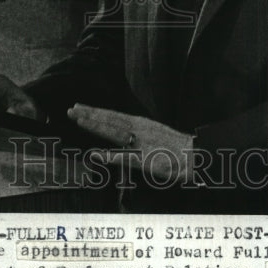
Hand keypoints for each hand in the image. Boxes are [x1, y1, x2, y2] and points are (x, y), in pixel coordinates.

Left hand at [67, 104, 194, 185]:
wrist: (196, 156)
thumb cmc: (176, 149)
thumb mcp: (155, 135)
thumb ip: (138, 135)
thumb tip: (125, 135)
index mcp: (140, 124)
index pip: (113, 116)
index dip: (95, 112)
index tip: (79, 108)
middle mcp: (139, 128)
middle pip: (110, 119)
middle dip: (90, 114)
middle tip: (71, 110)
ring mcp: (142, 142)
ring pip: (115, 132)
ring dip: (97, 126)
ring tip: (79, 121)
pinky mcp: (146, 160)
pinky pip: (125, 158)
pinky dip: (110, 156)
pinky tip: (97, 154)